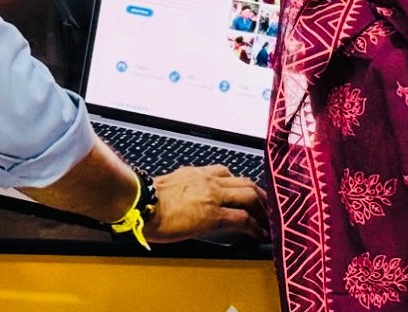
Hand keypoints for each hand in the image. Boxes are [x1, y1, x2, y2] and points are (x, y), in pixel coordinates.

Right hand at [143, 164, 267, 242]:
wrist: (141, 203)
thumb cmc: (146, 198)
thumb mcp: (167, 186)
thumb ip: (180, 189)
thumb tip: (181, 200)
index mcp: (195, 173)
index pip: (226, 172)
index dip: (240, 184)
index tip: (246, 193)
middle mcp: (208, 180)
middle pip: (244, 182)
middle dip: (259, 195)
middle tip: (265, 208)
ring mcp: (213, 196)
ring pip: (249, 196)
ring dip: (262, 210)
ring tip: (267, 222)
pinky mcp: (213, 215)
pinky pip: (243, 219)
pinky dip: (255, 227)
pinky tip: (259, 235)